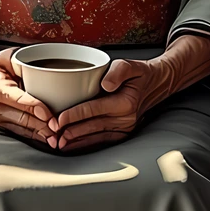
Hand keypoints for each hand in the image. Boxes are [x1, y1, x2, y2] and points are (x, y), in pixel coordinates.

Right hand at [0, 35, 52, 145]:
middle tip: (59, 129)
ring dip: (39, 133)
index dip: (34, 107)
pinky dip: (33, 135)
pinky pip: (18, 131)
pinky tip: (45, 138)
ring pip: (21, 128)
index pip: (17, 99)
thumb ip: (23, 63)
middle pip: (21, 118)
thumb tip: (43, 71)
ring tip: (56, 138)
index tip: (50, 115)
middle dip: (41, 125)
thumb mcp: (8, 57)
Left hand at [51, 33, 209, 153]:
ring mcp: (126, 128)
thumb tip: (105, 84)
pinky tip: (75, 145)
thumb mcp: (130, 65)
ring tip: (60, 144)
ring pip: (97, 137)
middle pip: (92, 127)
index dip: (74, 115)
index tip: (58, 120)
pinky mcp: (124, 133)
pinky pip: (104, 140)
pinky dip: (89, 143)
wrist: (157, 84)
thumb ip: (118, 71)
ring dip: (78, 141)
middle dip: (71, 132)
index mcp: (124, 103)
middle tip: (52, 136)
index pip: (93, 110)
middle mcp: (125, 119)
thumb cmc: (139, 72)